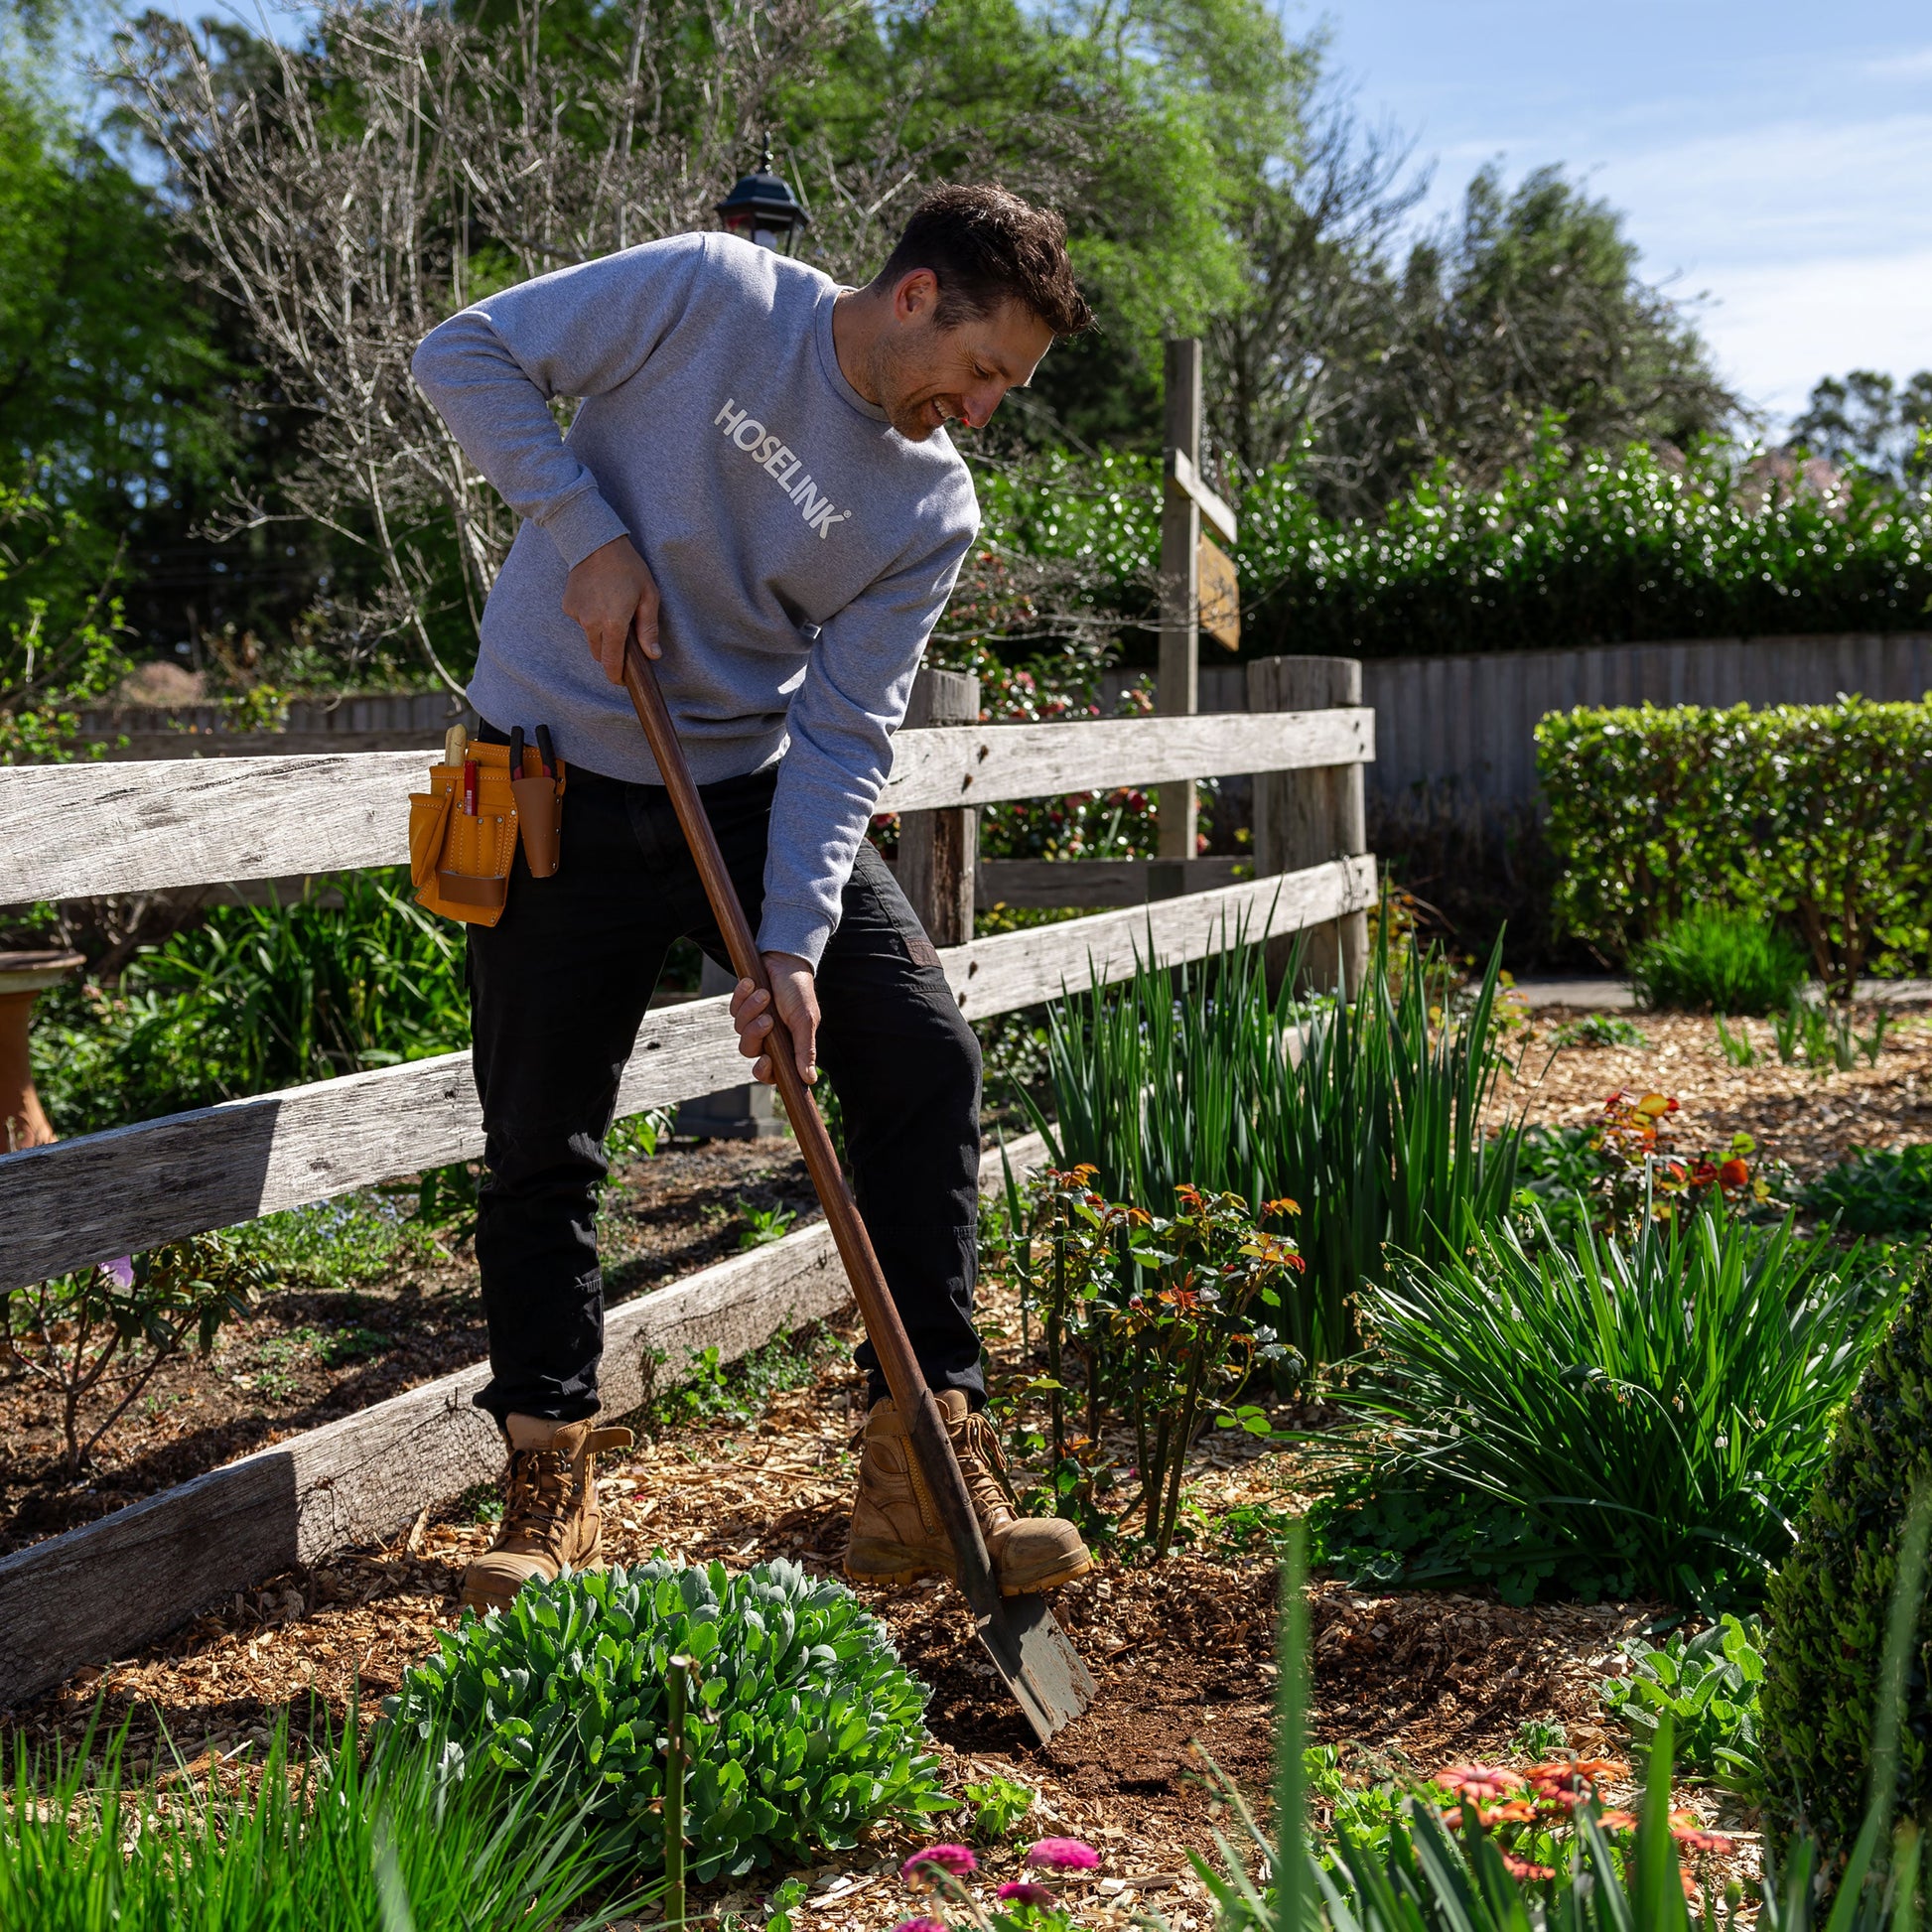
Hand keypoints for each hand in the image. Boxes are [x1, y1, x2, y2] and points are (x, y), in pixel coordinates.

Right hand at [561, 534, 659, 683]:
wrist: (596, 542)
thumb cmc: (629, 568)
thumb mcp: (649, 596)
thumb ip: (649, 629)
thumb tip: (653, 655)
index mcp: (613, 624)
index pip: (611, 662)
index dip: (616, 675)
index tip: (621, 680)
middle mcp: (591, 623)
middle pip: (599, 653)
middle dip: (610, 652)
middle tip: (624, 638)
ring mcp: (577, 614)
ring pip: (589, 637)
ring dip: (600, 633)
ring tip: (612, 609)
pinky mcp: (568, 605)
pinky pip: (581, 620)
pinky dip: (590, 617)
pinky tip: (598, 598)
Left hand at [729, 953, 819, 1087]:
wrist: (785, 961)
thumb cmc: (799, 991)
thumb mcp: (805, 1020)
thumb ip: (805, 1050)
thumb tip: (810, 1079)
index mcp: (786, 1046)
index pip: (770, 1072)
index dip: (764, 1072)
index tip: (766, 1059)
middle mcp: (767, 1037)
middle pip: (749, 1050)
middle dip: (755, 1033)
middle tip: (768, 1018)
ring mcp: (752, 1022)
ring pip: (739, 1029)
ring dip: (751, 1010)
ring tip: (764, 993)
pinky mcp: (741, 1007)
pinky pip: (733, 1010)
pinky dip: (742, 996)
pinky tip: (751, 984)